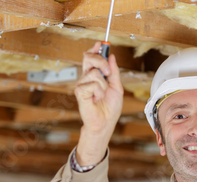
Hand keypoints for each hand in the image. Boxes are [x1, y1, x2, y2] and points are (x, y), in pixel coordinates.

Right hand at [74, 42, 123, 165]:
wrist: (105, 122)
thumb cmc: (110, 107)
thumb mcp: (117, 87)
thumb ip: (114, 72)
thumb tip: (112, 56)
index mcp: (95, 75)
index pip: (91, 57)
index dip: (95, 49)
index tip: (101, 44)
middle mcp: (86, 78)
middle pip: (88, 58)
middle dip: (100, 60)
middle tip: (108, 73)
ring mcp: (82, 84)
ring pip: (94, 72)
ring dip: (103, 84)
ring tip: (102, 94)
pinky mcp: (79, 92)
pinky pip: (92, 83)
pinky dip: (99, 91)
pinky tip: (97, 99)